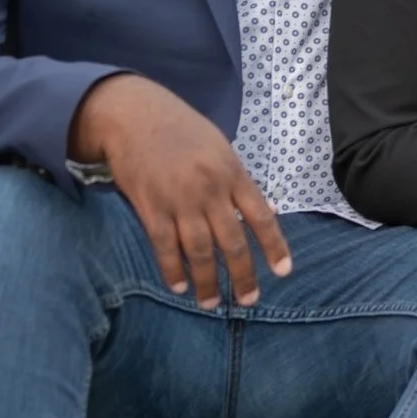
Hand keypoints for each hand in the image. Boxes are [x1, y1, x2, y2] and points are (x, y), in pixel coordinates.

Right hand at [67, 74, 290, 308]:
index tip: (283, 272)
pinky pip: (165, 246)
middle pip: (232, 241)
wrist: (133, 113)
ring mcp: (179, 199)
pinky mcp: (150, 206)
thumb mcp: (220, 147)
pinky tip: (179, 286)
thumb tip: (268, 210)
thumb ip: (241, 182)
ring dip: (207, 281)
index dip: (274, 246)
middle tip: (249, 300)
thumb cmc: (180, 129)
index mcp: (231, 172)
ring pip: (199, 250)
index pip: (260, 215)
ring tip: (211, 303)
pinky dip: (173, 269)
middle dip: (242, 275)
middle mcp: (209, 188)